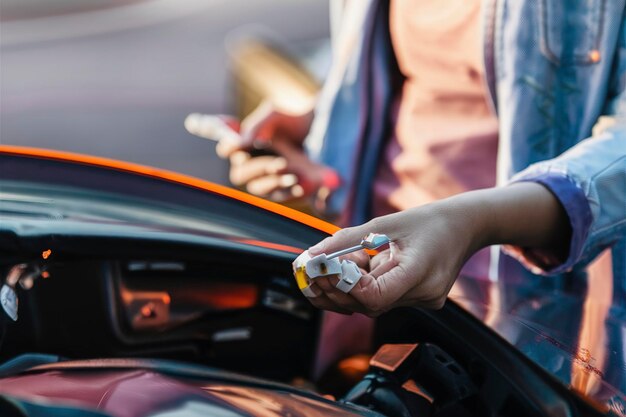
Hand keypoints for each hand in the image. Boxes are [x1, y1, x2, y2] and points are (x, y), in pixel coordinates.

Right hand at [216, 101, 338, 203]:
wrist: (323, 131)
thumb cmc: (293, 121)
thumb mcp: (276, 115)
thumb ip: (258, 126)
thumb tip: (241, 142)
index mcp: (245, 144)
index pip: (227, 149)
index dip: (228, 147)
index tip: (235, 145)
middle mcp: (251, 164)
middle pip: (239, 174)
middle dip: (256, 168)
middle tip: (275, 162)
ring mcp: (266, 180)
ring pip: (257, 188)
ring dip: (272, 180)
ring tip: (289, 171)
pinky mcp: (284, 191)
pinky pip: (279, 196)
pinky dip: (287, 189)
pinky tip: (297, 180)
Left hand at [303, 183, 569, 315]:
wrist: (464, 227)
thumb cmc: (427, 221)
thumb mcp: (383, 223)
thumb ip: (345, 242)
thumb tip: (311, 257)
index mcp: (421, 270)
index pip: (377, 295)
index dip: (346, 287)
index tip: (324, 271)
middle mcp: (425, 293)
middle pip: (369, 305)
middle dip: (336, 290)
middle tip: (313, 273)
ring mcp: (424, 301)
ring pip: (373, 305)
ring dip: (346, 289)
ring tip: (331, 268)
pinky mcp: (420, 302)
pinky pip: (383, 301)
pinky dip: (362, 289)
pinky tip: (352, 273)